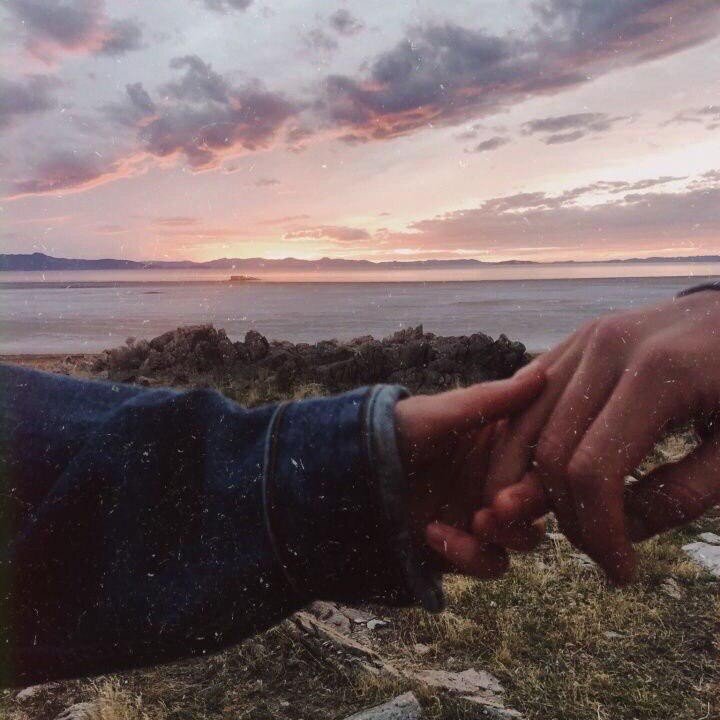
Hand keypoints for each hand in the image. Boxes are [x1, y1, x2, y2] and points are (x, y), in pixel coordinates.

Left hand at [395, 367, 544, 578]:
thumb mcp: (438, 413)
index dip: (545, 469)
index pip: (543, 458)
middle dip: (526, 507)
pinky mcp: (463, 546)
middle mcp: (496, 478)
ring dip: (508, 535)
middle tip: (500, 507)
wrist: (348, 473)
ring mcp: (481, 514)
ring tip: (476, 523)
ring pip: (525, 538)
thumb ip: (489, 400)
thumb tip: (541, 374)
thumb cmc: (392, 430)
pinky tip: (434, 534)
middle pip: (541, 502)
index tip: (531, 472)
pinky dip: (470, 556)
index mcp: (499, 441)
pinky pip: (490, 563)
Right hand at [477, 290, 719, 582]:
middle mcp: (603, 348)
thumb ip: (683, 493)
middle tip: (597, 552)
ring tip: (565, 523)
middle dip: (565, 516)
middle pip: (549, 452)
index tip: (622, 571)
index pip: (594, 469)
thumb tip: (621, 530)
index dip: (599, 531)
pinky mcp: (571, 343)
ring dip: (529, 485)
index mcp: (655, 372)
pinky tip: (543, 480)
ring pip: (523, 427)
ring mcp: (581, 340)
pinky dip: (524, 446)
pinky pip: (527, 402)